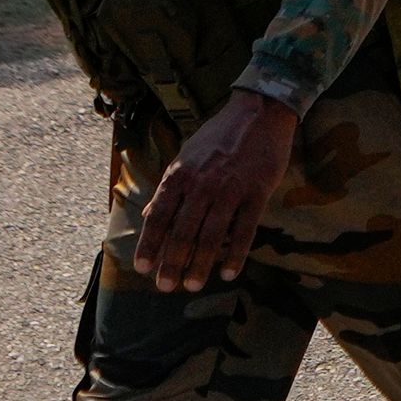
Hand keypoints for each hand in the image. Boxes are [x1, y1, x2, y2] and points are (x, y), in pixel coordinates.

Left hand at [131, 89, 300, 290]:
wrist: (258, 114)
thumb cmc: (219, 137)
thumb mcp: (185, 156)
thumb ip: (169, 188)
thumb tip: (147, 215)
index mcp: (179, 175)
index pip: (158, 217)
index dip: (149, 245)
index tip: (142, 268)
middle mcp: (201, 184)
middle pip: (182, 232)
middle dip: (171, 263)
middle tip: (165, 286)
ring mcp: (230, 190)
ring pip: (211, 236)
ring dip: (200, 265)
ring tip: (192, 285)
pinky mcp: (257, 193)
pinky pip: (244, 231)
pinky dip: (235, 255)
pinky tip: (227, 273)